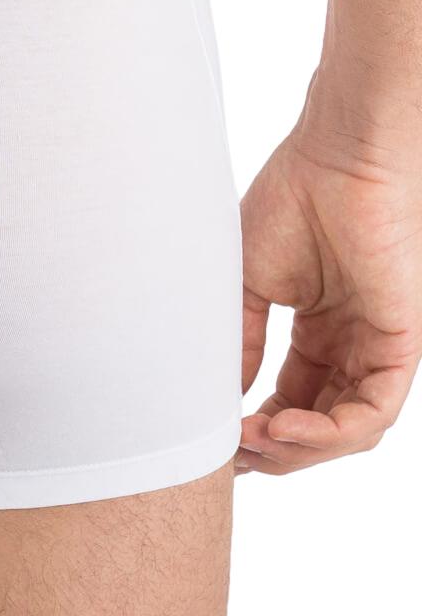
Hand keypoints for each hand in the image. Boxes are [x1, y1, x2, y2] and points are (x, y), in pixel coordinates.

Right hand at [238, 90, 421, 473]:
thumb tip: (223, 398)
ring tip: (253, 442)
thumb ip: (241, 343)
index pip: (290, 402)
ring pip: (348, 430)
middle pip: (318, 426)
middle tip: (230, 454)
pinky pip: (374, 412)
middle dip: (273, 450)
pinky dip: (330, 432)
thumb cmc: (288, 204)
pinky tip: (284, 426)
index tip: (214, 442)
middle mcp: (350, 345)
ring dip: (298, 449)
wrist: (332, 161)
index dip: (255, 431)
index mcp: (317, 331)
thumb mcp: (246, 286)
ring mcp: (377, 346)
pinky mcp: (400, 342)